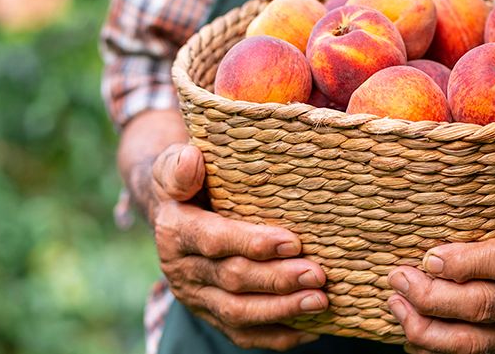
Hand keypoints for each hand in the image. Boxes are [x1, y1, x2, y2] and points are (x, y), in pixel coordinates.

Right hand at [144, 144, 327, 349]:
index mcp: (175, 231)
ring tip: (320, 301)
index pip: (215, 241)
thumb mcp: (174, 166)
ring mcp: (196, 297)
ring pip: (238, 313)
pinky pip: (242, 334)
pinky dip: (277, 336)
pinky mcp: (211, 314)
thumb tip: (192, 158)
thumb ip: (180, 166)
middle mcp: (182, 269)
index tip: (293, 242)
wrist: (174, 211)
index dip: (253, 243)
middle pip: (232, 281)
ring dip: (281, 310)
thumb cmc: (188, 182)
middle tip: (318, 275)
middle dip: (277, 280)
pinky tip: (311, 329)